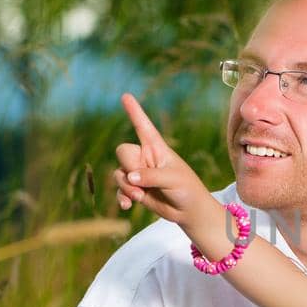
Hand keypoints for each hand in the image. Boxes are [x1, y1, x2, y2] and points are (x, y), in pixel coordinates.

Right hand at [113, 93, 207, 223]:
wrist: (189, 211)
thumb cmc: (187, 189)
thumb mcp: (172, 179)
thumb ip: (151, 176)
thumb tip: (130, 177)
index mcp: (157, 148)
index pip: (143, 126)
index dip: (135, 111)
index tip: (126, 96)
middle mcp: (145, 158)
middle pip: (123, 151)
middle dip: (128, 167)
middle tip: (141, 182)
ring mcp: (138, 174)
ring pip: (118, 173)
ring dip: (126, 187)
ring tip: (139, 197)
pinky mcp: (135, 190)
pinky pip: (120, 190)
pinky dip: (122, 198)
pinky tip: (128, 206)